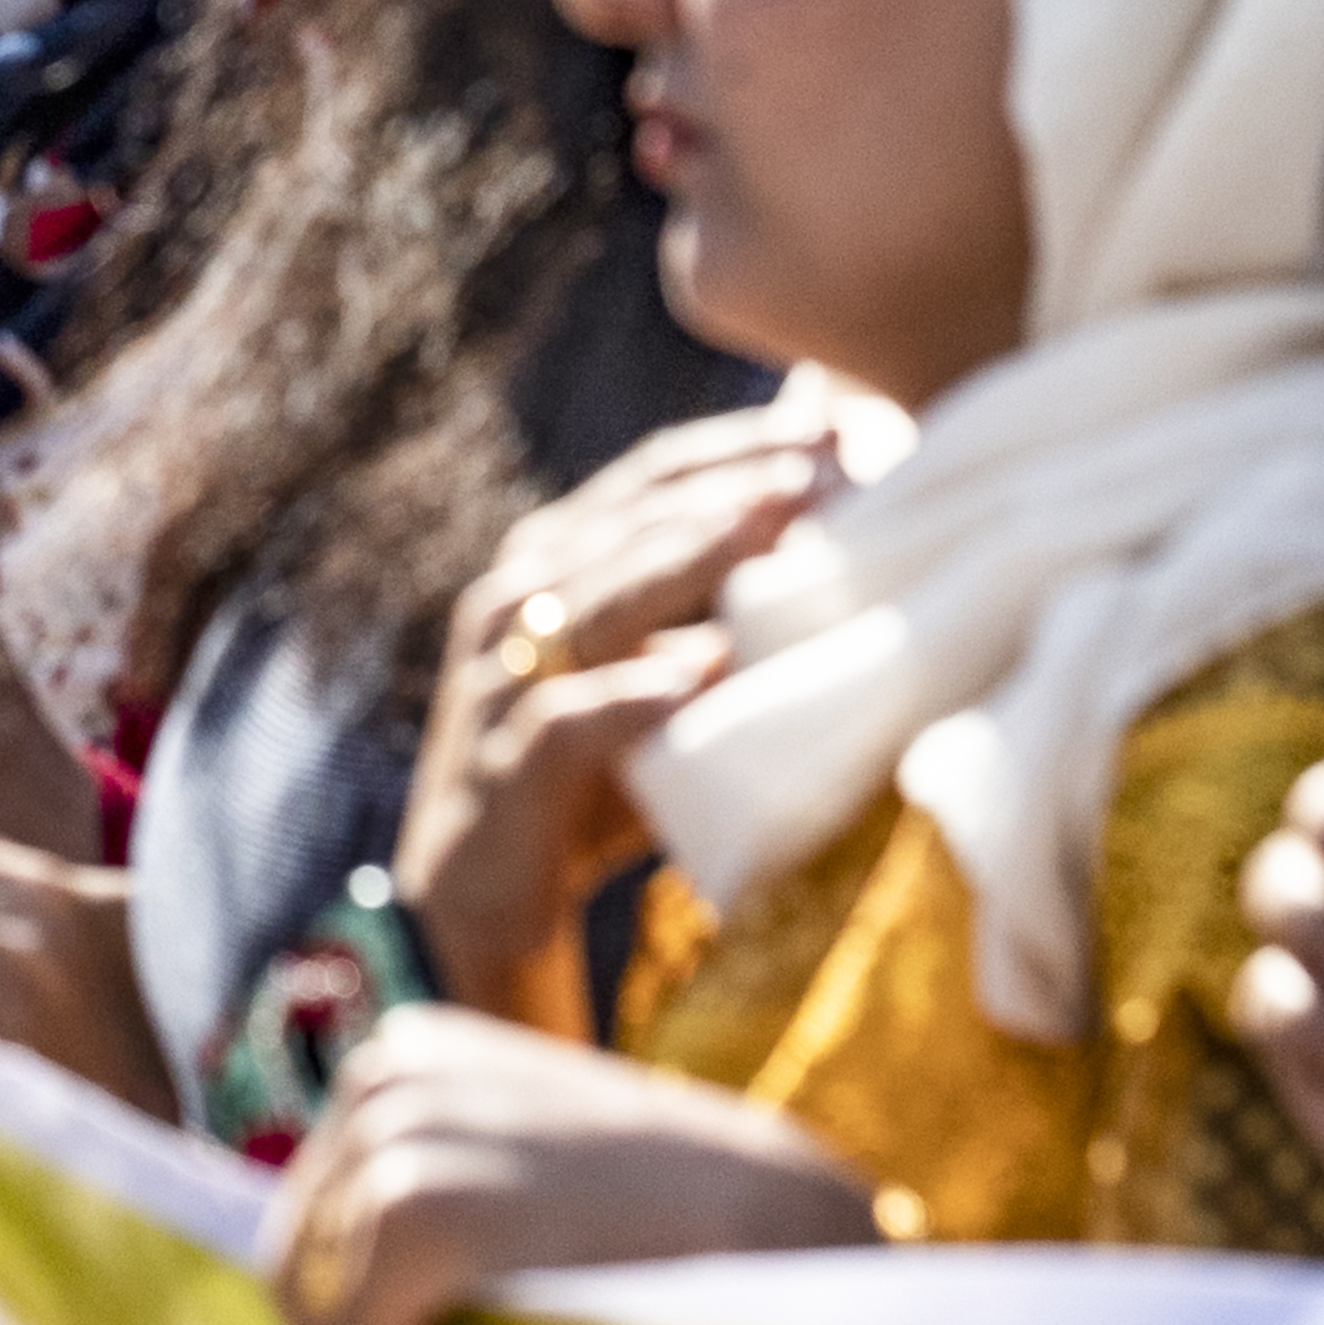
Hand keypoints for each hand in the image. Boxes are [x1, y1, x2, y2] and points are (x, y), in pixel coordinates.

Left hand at [265, 1005, 877, 1324]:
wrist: (790, 1218)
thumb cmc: (675, 1220)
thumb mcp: (532, 1182)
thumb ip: (443, 1204)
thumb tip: (337, 1321)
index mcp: (404, 1058)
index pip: (318, 1204)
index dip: (330, 1318)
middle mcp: (386, 1077)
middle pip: (302, 1249)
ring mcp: (401, 1134)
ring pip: (315, 1296)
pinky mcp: (422, 1206)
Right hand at [395, 417, 826, 1029]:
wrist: (486, 893)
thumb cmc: (598, 770)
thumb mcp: (663, 669)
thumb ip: (723, 590)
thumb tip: (833, 488)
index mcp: (554, 560)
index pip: (652, 476)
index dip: (739, 446)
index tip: (837, 431)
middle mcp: (516, 600)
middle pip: (625, 523)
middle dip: (726, 492)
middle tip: (821, 474)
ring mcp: (499, 679)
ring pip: (590, 600)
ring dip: (679, 566)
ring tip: (766, 538)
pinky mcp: (501, 762)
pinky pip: (565, 719)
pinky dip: (632, 695)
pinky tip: (700, 677)